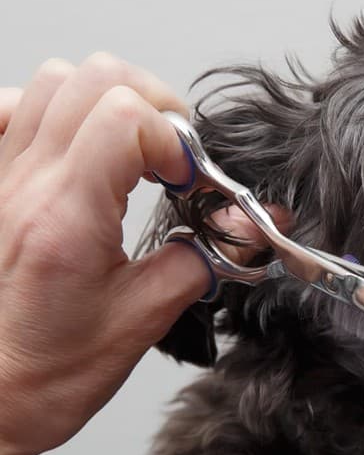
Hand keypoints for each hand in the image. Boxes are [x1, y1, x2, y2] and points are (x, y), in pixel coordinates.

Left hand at [0, 56, 287, 454]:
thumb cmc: (43, 375)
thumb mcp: (142, 323)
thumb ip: (201, 261)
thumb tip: (248, 228)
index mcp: (66, 219)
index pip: (129, 117)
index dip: (177, 140)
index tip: (190, 181)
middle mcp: (24, 185)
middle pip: (96, 78)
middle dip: (154, 107)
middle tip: (172, 158)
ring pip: (53, 80)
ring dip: (108, 104)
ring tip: (132, 151)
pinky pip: (7, 108)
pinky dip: (48, 109)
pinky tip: (73, 147)